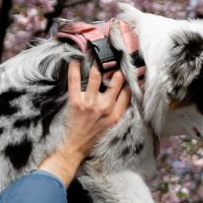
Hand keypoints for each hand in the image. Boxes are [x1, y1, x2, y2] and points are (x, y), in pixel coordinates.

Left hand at [38, 59, 130, 185]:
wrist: (75, 148)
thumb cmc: (92, 138)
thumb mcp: (111, 128)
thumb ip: (117, 112)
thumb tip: (123, 96)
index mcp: (115, 115)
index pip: (126, 93)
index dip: (128, 81)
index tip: (127, 71)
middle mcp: (105, 108)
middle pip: (115, 81)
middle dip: (115, 68)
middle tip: (113, 58)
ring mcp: (90, 104)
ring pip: (96, 77)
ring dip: (97, 64)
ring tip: (96, 55)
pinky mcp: (76, 102)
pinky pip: (75, 81)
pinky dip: (74, 69)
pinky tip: (75, 61)